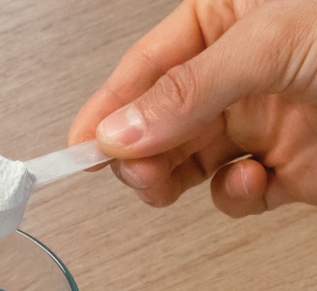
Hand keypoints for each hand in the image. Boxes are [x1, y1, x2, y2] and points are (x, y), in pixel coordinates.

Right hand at [69, 0, 316, 215]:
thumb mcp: (270, 43)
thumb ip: (189, 90)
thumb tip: (122, 130)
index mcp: (226, 22)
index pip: (147, 67)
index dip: (109, 108)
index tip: (79, 145)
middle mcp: (236, 76)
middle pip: (156, 124)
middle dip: (138, 153)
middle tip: (132, 169)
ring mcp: (259, 125)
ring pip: (185, 166)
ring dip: (167, 182)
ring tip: (161, 185)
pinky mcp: (283, 170)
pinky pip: (235, 195)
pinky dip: (234, 198)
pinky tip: (247, 180)